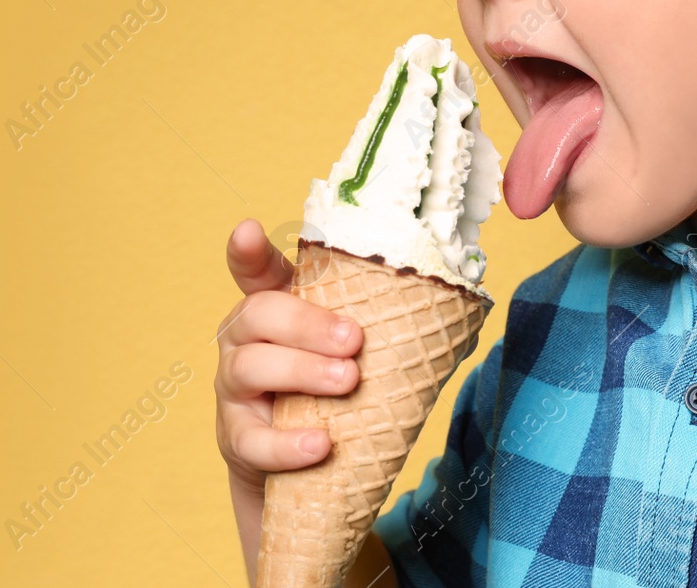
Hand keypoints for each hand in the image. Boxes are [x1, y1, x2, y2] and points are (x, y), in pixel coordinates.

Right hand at [216, 218, 362, 578]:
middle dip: (307, 323)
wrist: (304, 467)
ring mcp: (234, 389)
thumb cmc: (335, 391)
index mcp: (276, 307)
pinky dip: (286, 443)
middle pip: (258, 314)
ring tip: (348, 380)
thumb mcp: (349, 351)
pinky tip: (320, 443)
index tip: (251, 230)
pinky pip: (252, 440)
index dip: (248, 251)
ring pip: (250, 368)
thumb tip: (462, 304)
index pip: (256, 272)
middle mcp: (245, 340)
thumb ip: (382, 323)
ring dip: (303, 371)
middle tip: (355, 340)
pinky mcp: (236, 439)